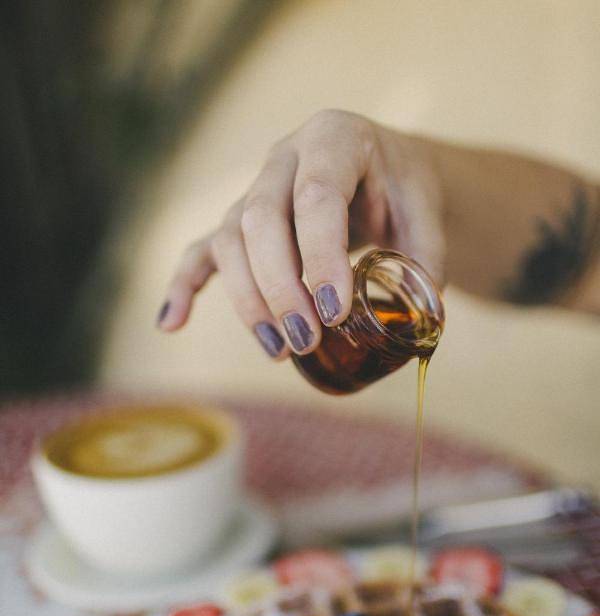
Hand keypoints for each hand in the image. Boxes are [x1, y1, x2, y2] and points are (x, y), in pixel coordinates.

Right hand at [158, 110, 444, 357]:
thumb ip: (425, 261)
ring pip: (230, 238)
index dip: (321, 255)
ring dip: (248, 300)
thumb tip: (419, 320)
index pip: (316, 196)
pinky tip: (171, 322)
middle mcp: (284, 156)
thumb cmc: (405, 191)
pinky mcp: (239, 222)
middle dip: (280, 287)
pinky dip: (184, 285)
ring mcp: (255, 188)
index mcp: (334, 138)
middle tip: (307, 340)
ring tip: (280, 351)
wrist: (387, 170)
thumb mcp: (427, 213)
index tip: (335, 311)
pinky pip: (202, 250)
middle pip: (259, 218)